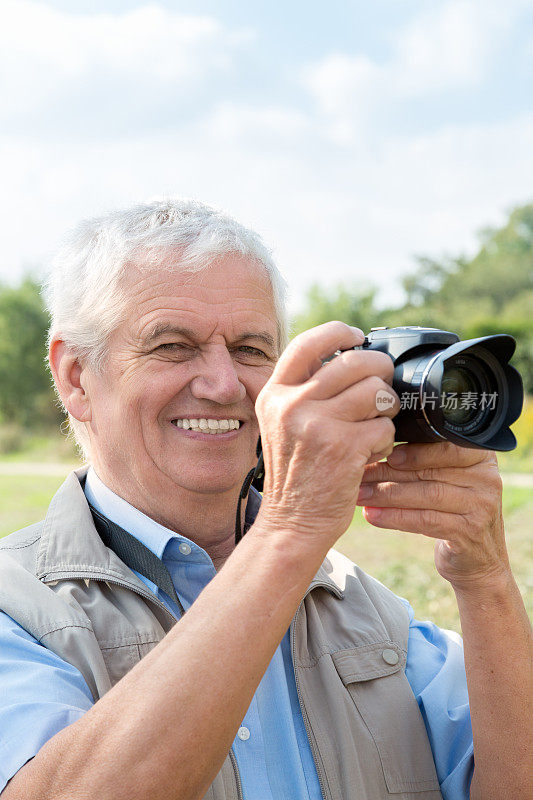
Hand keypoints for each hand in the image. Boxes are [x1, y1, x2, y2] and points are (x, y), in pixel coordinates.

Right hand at [254, 321, 399, 549]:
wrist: (291, 523)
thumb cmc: (295, 473)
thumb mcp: (282, 423)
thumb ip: (305, 390)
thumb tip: (349, 354)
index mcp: (275, 393)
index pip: (309, 342)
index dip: (340, 333)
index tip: (358, 339)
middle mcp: (291, 404)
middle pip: (354, 362)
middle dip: (379, 372)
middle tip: (381, 390)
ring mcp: (317, 425)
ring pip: (376, 392)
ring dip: (386, 408)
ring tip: (375, 424)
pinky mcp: (343, 448)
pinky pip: (384, 426)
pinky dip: (385, 440)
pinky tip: (369, 452)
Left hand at [356, 441, 510, 590]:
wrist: (478, 559)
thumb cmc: (453, 510)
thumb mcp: (447, 479)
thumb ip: (426, 460)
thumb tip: (378, 444)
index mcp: (481, 455)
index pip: (444, 446)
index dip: (412, 451)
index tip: (382, 453)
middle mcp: (487, 477)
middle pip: (429, 471)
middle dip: (388, 473)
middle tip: (359, 475)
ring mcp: (482, 505)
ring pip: (425, 495)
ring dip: (386, 495)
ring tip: (360, 495)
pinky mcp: (470, 532)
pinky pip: (425, 520)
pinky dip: (395, 517)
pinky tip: (372, 516)